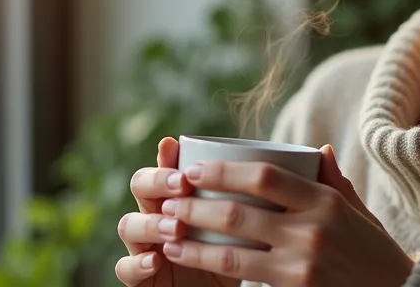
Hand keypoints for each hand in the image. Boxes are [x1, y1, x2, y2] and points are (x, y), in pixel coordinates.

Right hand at [115, 136, 241, 286]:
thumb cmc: (235, 259)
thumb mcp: (247, 229)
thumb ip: (254, 200)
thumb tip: (295, 161)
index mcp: (178, 198)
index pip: (164, 168)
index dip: (165, 157)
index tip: (175, 147)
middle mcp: (156, 217)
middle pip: (139, 186)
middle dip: (157, 181)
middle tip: (183, 185)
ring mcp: (143, 246)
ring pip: (128, 225)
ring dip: (151, 222)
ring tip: (175, 228)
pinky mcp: (139, 278)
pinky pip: (124, 267)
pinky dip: (136, 262)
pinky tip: (155, 260)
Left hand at [159, 145, 415, 286]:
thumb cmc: (372, 252)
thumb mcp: (358, 212)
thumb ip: (334, 181)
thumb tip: (317, 149)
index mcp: (325, 201)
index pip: (265, 176)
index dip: (224, 170)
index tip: (193, 168)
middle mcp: (313, 229)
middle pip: (239, 212)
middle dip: (195, 205)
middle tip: (168, 199)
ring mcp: (303, 263)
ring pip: (232, 250)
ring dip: (193, 240)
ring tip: (168, 232)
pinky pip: (243, 276)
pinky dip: (210, 264)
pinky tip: (189, 257)